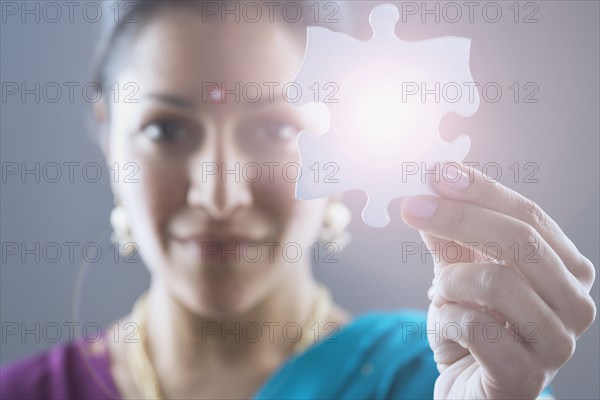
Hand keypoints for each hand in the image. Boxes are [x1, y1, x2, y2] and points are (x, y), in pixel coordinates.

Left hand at [400, 163, 595, 398]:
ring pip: (499, 283)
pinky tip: (446, 324)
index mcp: (566, 270)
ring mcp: (557, 344)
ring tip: (440, 294)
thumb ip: (451, 235)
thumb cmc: (470, 329)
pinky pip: (479, 328)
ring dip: (452, 282)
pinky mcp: (526, 379)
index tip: (436, 172)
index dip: (481, 191)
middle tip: (411, 206)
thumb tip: (435, 183)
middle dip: (458, 218)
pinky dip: (448, 318)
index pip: (528, 216)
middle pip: (521, 240)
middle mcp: (575, 304)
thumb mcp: (458, 273)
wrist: (468, 389)